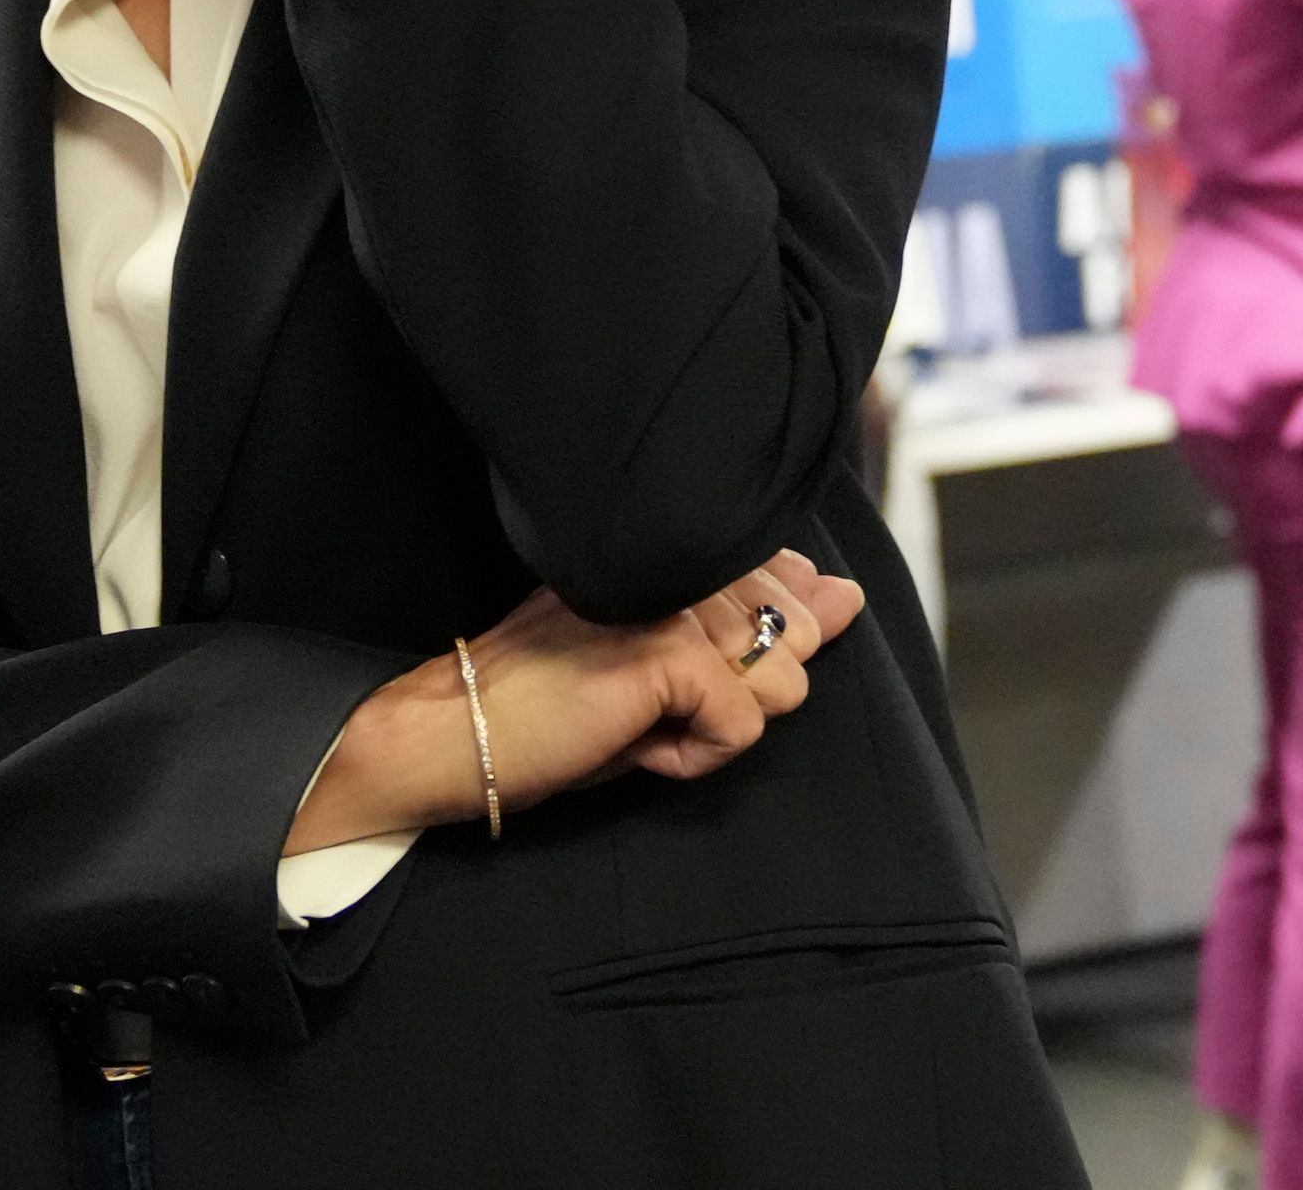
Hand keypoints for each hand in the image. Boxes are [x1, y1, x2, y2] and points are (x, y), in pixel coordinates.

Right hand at [284, 552, 867, 851]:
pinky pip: (744, 727)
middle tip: (651, 701)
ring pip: (782, 687)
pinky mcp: (669, 653)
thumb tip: (846, 595)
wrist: (457, 729)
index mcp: (683, 546)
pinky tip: (634, 744)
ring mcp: (679, 600)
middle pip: (799, 644)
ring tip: (639, 720)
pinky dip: (695, 757)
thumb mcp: (672, 663)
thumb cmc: (555, 702)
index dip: (750, 654)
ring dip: (718, 727)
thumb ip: (762, 623)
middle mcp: (686, 559)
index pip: (792, 585)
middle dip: (742, 693)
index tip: (665, 673)